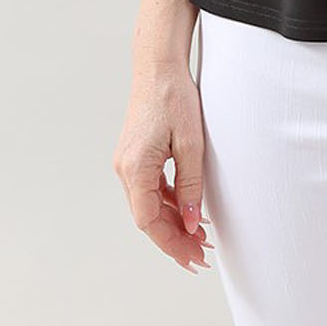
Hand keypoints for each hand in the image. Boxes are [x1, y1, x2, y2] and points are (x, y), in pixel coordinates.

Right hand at [113, 64, 213, 272]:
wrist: (158, 67)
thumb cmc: (174, 98)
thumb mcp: (191, 144)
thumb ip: (190, 185)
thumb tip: (193, 222)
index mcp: (135, 169)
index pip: (149, 221)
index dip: (171, 243)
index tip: (192, 258)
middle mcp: (125, 170)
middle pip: (148, 217)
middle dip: (174, 239)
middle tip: (202, 256)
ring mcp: (128, 163)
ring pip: (149, 205)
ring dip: (173, 223)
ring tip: (200, 238)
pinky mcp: (135, 156)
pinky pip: (150, 190)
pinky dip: (169, 204)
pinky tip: (189, 211)